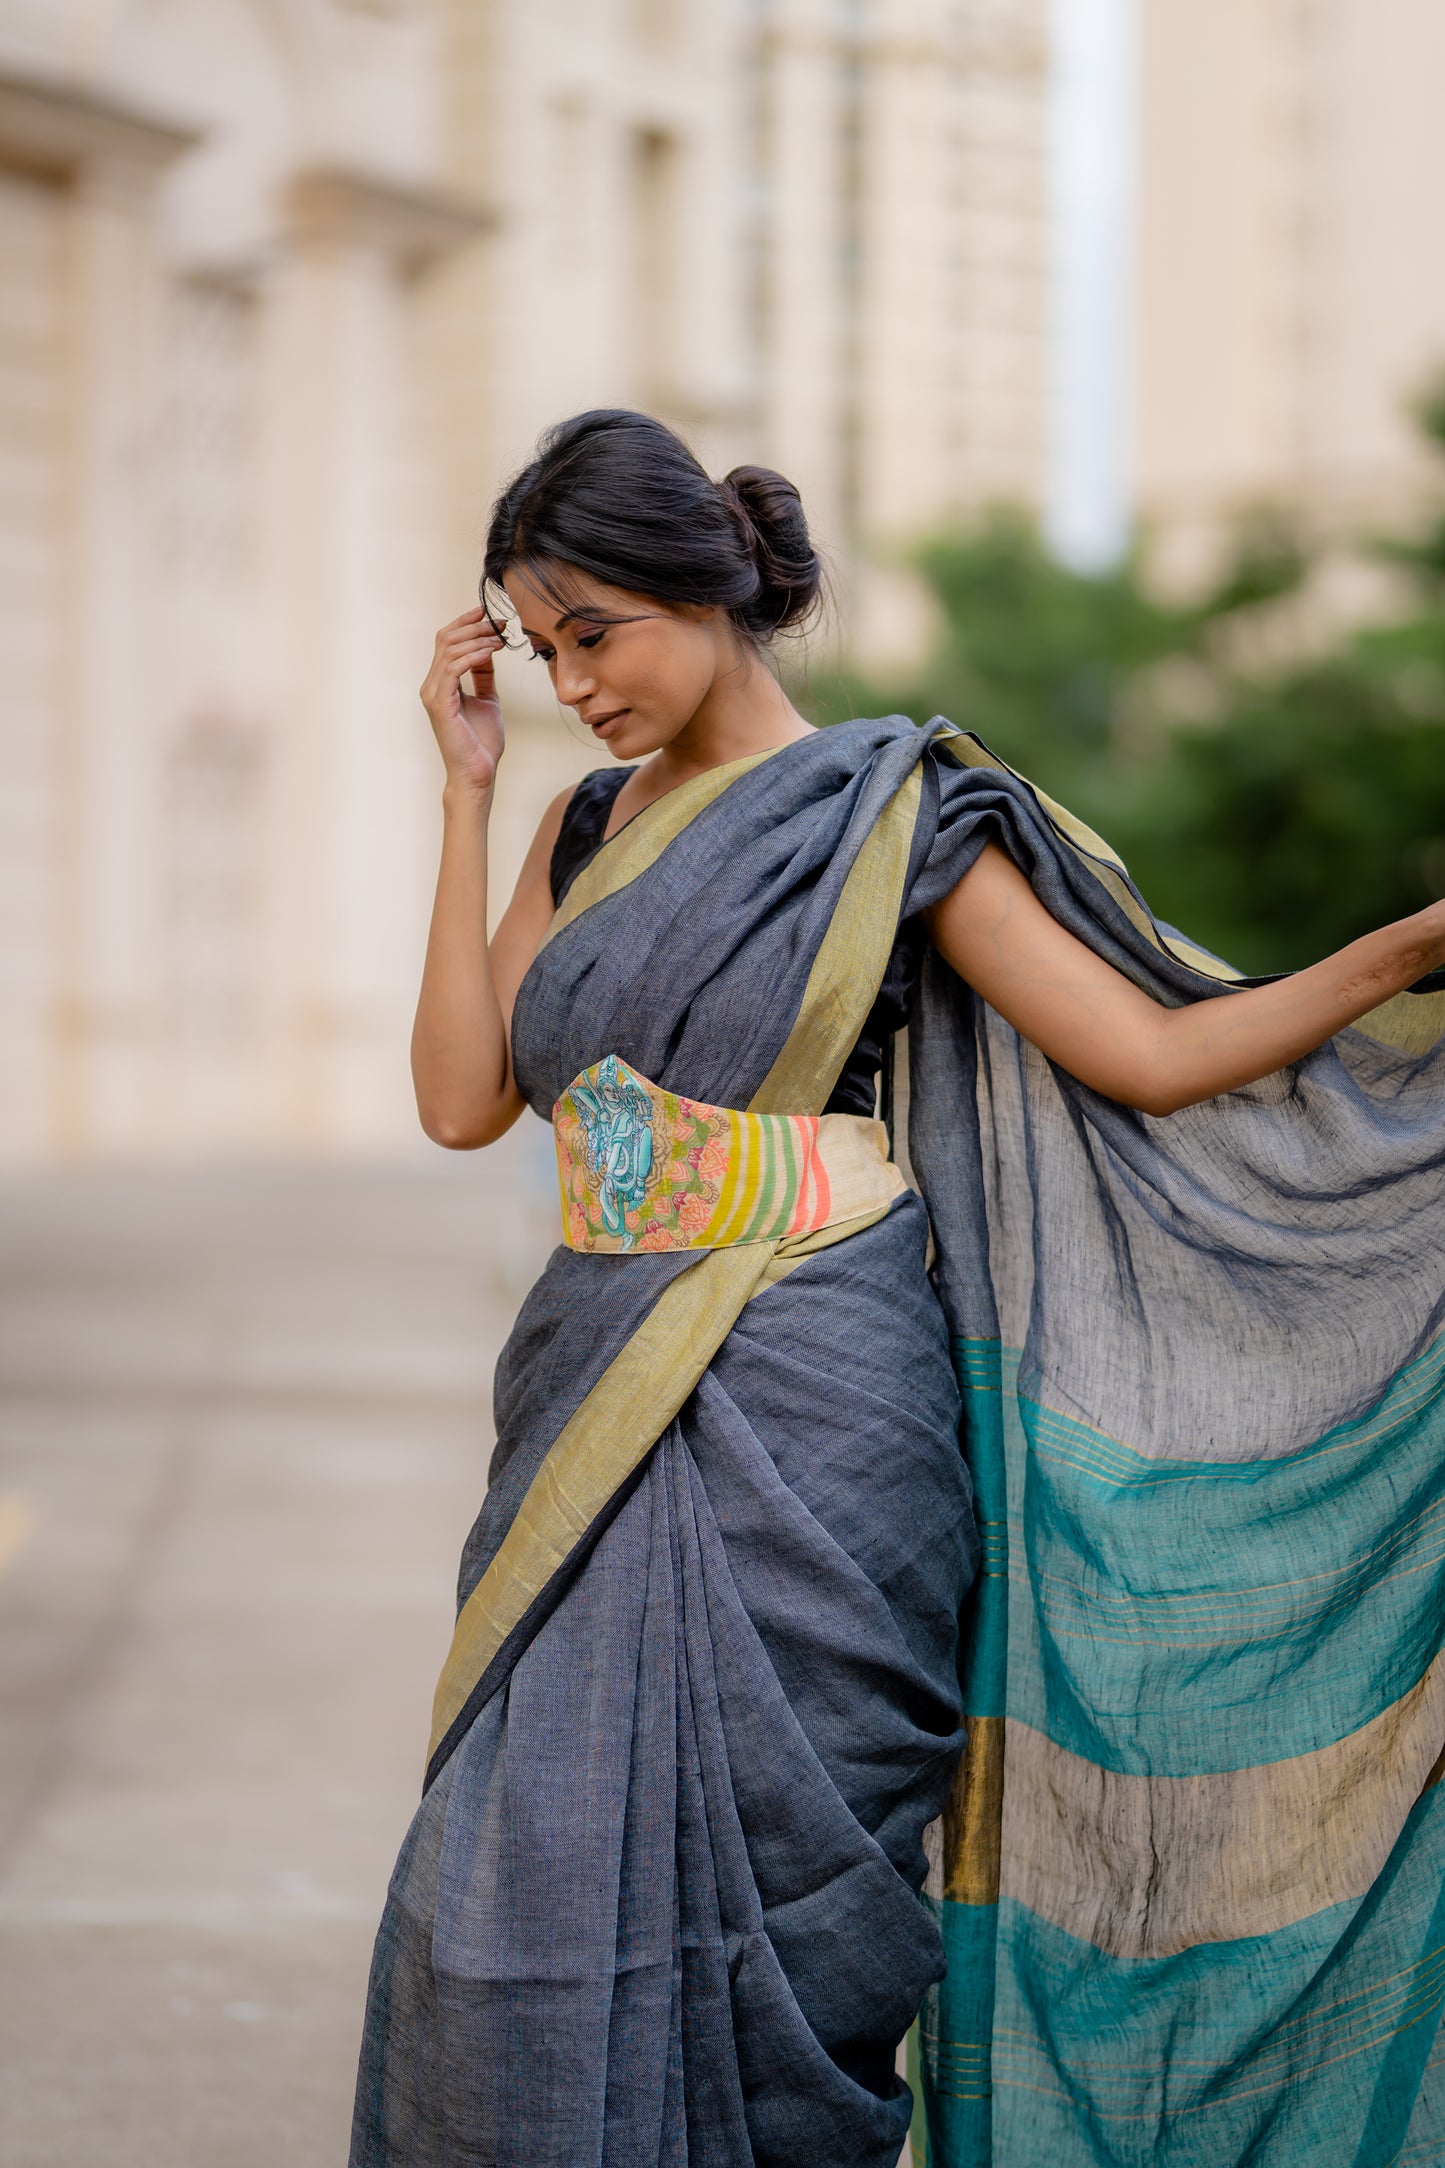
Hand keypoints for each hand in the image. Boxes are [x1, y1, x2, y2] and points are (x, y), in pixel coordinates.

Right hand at [420, 606, 505, 797]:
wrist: (478, 774)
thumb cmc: (481, 742)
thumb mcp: (487, 699)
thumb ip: (484, 675)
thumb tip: (488, 650)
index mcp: (441, 683)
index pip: (448, 641)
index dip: (467, 623)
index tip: (491, 615)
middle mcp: (432, 685)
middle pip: (446, 639)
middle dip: (474, 625)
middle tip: (500, 622)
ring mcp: (433, 694)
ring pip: (449, 650)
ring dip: (477, 638)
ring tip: (500, 637)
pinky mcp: (440, 704)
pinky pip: (453, 669)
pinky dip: (473, 656)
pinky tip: (491, 652)